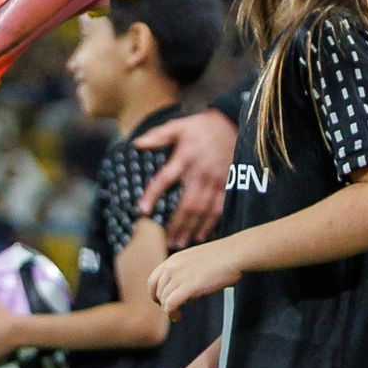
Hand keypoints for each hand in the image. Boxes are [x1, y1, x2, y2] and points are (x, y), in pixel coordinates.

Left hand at [133, 103, 236, 243]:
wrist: (230, 124)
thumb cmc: (199, 128)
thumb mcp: (177, 126)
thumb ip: (157, 136)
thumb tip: (137, 144)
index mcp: (184, 158)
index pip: (165, 178)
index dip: (153, 194)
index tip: (142, 210)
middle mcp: (199, 172)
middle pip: (187, 203)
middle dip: (177, 224)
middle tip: (168, 241)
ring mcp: (215, 180)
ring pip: (203, 210)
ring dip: (192, 228)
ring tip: (182, 243)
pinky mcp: (227, 184)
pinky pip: (220, 208)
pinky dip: (211, 224)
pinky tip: (203, 235)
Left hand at [148, 241, 234, 318]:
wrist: (234, 254)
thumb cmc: (221, 259)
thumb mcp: (195, 261)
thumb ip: (185, 273)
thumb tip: (183, 294)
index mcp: (173, 259)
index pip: (152, 280)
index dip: (155, 294)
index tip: (163, 302)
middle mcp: (172, 266)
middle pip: (157, 291)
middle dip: (162, 304)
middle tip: (172, 311)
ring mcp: (179, 275)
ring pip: (164, 299)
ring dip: (168, 311)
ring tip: (177, 316)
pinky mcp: (189, 286)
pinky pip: (171, 304)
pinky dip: (172, 313)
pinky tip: (178, 316)